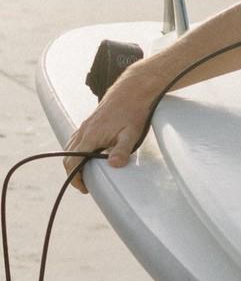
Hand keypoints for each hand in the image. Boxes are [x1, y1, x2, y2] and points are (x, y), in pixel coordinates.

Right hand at [63, 64, 166, 192]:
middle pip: (68, 157)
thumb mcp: (131, 134)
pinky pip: (75, 141)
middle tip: (87, 186)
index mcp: (91, 136)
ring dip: (74, 163)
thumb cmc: (133, 113)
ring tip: (88, 175)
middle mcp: (83, 131)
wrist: (131, 92)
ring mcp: (84, 127)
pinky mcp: (88, 124)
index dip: (76, 178)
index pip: (73, 161)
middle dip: (73, 174)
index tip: (85, 188)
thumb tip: (113, 165)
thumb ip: (122, 150)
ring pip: (70, 149)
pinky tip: (88, 158)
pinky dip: (76, 153)